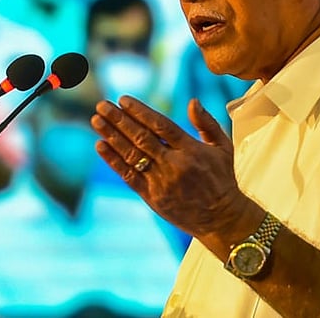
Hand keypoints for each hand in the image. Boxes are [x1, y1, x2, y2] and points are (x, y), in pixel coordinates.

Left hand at [90, 96, 246, 237]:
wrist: (222, 219)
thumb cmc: (222, 180)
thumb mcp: (223, 148)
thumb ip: (206, 123)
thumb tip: (192, 101)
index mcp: (191, 150)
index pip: (160, 125)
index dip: (140, 112)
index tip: (123, 99)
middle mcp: (174, 165)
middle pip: (141, 138)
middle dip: (119, 120)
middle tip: (102, 105)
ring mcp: (161, 182)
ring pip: (132, 156)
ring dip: (112, 136)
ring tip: (97, 121)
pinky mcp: (153, 198)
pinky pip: (129, 176)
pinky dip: (114, 161)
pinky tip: (101, 146)